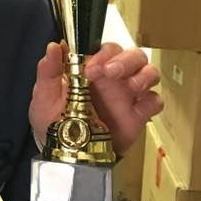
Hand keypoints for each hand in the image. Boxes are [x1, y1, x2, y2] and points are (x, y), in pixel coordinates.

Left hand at [30, 41, 161, 155]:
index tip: (90, 67)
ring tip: (131, 87)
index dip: (103, 53)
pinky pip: (155, 101)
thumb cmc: (54, 120)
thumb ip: (48, 70)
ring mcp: (127, 95)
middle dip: (125, 60)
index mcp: (91, 68)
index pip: (106, 49)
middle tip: (110, 72)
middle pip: (133, 55)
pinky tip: (139, 109)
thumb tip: (54, 46)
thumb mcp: (45, 95)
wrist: (66, 154)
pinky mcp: (138, 114)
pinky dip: (152, 101)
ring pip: (149, 72)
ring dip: (144, 75)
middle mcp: (112, 78)